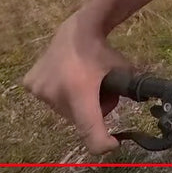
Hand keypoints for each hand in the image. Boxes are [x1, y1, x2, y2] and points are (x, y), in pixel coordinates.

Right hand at [22, 15, 131, 154]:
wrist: (78, 29)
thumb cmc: (103, 51)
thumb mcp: (123, 72)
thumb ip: (133, 90)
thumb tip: (142, 104)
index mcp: (79, 93)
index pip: (89, 131)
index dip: (102, 143)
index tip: (112, 144)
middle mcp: (55, 94)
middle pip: (77, 119)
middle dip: (90, 111)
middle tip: (97, 91)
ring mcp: (39, 90)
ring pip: (62, 110)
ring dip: (74, 104)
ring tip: (80, 82)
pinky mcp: (29, 84)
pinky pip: (48, 99)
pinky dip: (58, 94)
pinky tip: (64, 78)